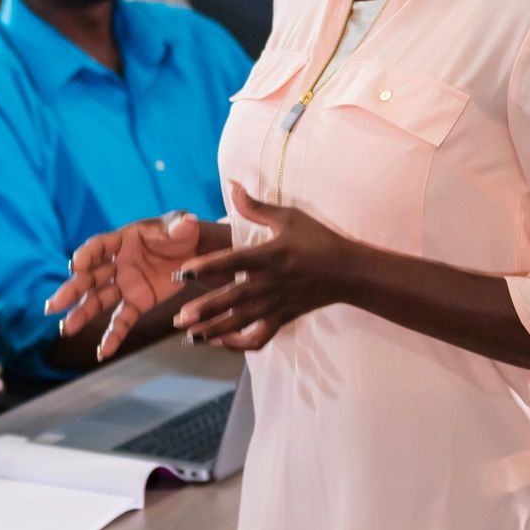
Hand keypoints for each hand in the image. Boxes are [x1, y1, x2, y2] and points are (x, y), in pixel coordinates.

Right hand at [45, 212, 209, 358]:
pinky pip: (123, 320)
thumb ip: (181, 226)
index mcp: (123, 240)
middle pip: (90, 278)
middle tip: (53, 305)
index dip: (88, 255)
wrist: (193, 252)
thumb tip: (185, 223)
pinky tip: (102, 353)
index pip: (100, 247)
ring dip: (82, 314)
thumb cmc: (181, 233)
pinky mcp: (137, 302)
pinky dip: (114, 336)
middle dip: (72, 291)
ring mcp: (125, 285)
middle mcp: (117, 263)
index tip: (76, 265)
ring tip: (66, 329)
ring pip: (99, 301)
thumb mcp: (182, 226)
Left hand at [168, 185, 357, 351]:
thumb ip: (255, 206)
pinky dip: (241, 344)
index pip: (233, 262)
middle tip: (179, 319)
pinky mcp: (283, 319)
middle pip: (233, 300)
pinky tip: (221, 343)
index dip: (206, 268)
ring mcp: (276, 304)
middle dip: (205, 311)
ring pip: (242, 323)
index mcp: (270, 256)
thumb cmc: (318, 240)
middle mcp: (270, 283)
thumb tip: (231, 184)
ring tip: (190, 338)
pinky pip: (260, 338)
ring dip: (215, 331)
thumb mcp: (289, 217)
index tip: (182, 273)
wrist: (349, 272)